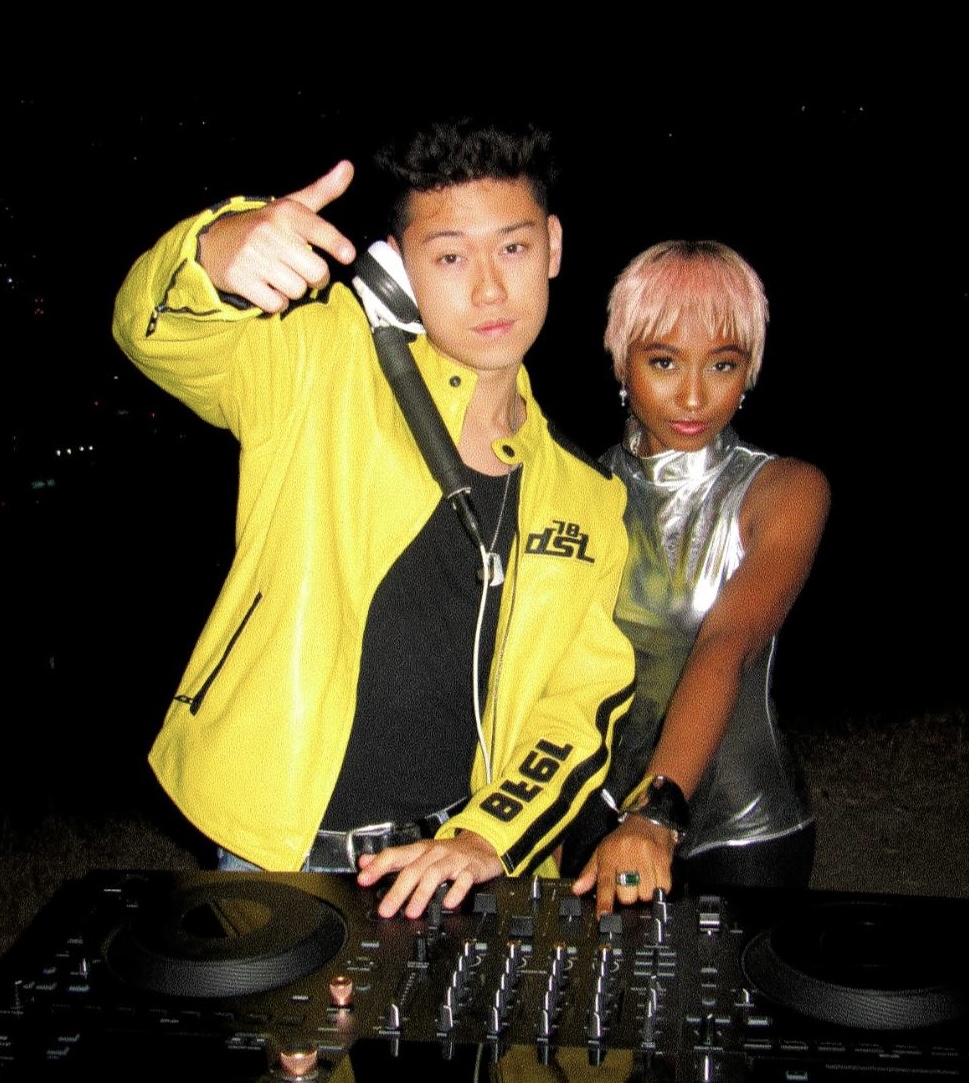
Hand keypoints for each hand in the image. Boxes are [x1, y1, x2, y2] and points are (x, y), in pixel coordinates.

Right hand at [197, 161, 356, 312]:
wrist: (216, 243)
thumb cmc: (265, 227)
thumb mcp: (291, 206)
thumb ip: (322, 191)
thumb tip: (348, 167)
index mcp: (286, 213)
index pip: (318, 229)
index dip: (336, 244)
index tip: (348, 254)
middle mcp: (269, 232)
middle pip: (316, 271)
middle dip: (315, 277)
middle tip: (304, 269)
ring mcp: (253, 256)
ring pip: (297, 290)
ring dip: (294, 290)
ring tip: (280, 275)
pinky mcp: (240, 278)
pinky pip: (276, 304)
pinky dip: (276, 302)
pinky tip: (267, 287)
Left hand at [356, 832, 503, 918]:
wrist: (481, 844)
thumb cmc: (446, 853)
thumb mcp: (418, 853)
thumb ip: (391, 859)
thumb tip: (364, 862)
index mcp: (419, 850)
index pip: (394, 855)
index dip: (377, 866)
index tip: (363, 880)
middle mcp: (434, 853)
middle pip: (413, 869)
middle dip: (398, 890)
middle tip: (386, 910)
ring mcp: (453, 860)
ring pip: (435, 874)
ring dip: (422, 893)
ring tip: (413, 912)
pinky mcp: (471, 868)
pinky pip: (464, 879)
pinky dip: (456, 891)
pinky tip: (449, 903)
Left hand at [571, 815, 675, 914]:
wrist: (649, 820)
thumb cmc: (623, 839)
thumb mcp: (602, 851)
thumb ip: (590, 872)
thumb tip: (577, 890)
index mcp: (609, 855)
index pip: (605, 882)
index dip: (604, 901)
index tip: (603, 916)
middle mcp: (627, 856)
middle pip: (628, 894)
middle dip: (629, 896)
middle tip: (630, 885)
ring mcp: (646, 858)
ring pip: (646, 894)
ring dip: (645, 893)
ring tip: (642, 881)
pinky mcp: (663, 860)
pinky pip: (663, 887)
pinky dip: (659, 888)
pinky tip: (655, 878)